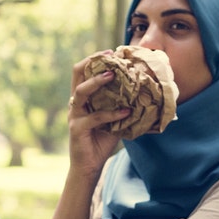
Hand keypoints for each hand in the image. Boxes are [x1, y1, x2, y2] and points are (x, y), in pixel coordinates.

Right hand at [66, 58, 130, 178]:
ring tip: (112, 75)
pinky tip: (126, 112)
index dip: (94, 59)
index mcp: (83, 98)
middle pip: (76, 74)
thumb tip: (144, 94)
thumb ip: (121, 106)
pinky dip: (112, 113)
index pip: (83, 72)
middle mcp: (76, 103)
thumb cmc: (101, 141)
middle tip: (110, 56)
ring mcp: (75, 115)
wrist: (89, 166)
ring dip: (96, 81)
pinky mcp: (78, 129)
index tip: (111, 52)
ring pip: (81, 92)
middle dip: (92, 61)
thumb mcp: (113, 119)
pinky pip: (95, 117)